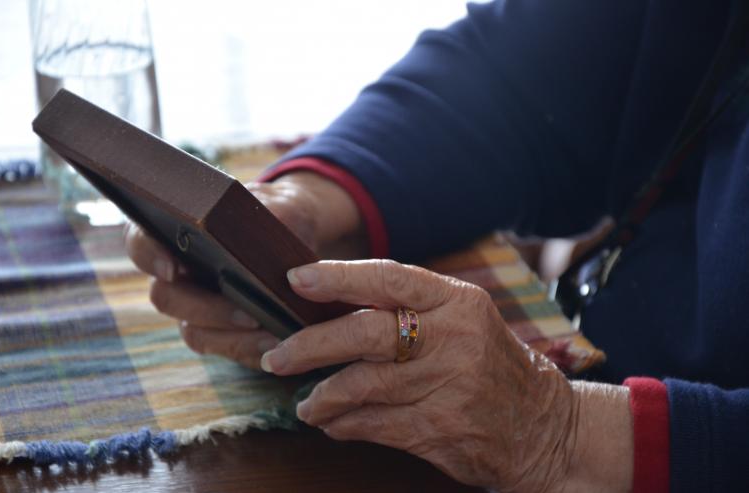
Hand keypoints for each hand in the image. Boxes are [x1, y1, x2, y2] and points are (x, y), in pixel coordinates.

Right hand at [123, 172, 364, 369]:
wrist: (306, 236)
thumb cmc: (284, 214)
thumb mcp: (284, 207)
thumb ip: (275, 214)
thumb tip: (267, 238)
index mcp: (177, 233)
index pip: (142, 242)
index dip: (149, 255)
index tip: (171, 268)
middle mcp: (178, 275)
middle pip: (166, 298)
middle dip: (205, 308)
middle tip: (247, 312)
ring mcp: (197, 310)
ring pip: (195, 333)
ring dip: (231, 336)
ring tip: (270, 331)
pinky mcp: (224, 335)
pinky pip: (227, 350)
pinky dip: (251, 349)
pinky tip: (277, 342)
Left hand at [260, 260, 632, 491]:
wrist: (543, 425)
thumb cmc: (489, 363)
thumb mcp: (463, 320)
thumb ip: (407, 310)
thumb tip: (330, 307)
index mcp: (457, 302)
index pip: (390, 279)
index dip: (339, 277)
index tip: (296, 278)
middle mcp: (454, 339)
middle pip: (365, 334)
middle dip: (311, 345)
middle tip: (278, 356)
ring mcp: (449, 385)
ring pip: (363, 385)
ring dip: (323, 396)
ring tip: (306, 402)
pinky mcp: (441, 428)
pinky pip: (375, 424)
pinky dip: (345, 424)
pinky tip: (334, 424)